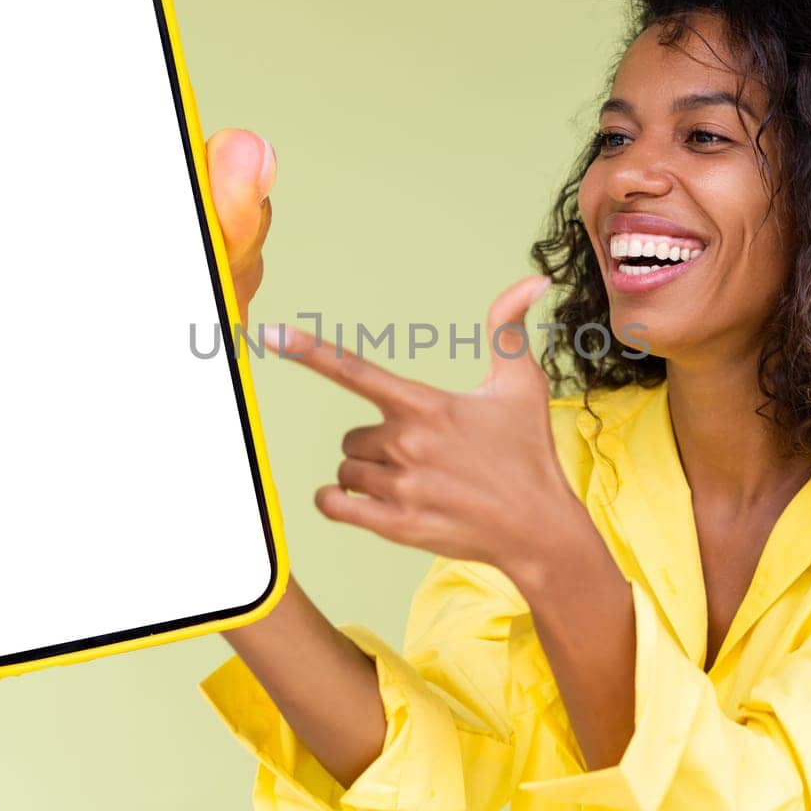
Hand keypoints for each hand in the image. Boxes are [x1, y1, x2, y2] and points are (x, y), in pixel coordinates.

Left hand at [262, 275, 593, 585]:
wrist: (540, 530)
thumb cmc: (529, 453)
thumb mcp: (523, 384)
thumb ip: (509, 329)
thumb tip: (535, 280)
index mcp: (427, 405)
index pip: (354, 371)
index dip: (308, 350)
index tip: (270, 334)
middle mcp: (408, 444)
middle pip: (352, 435)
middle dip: (376, 444)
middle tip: (421, 455)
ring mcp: (400, 487)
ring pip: (347, 470)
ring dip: (367, 474)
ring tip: (414, 482)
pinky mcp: (396, 526)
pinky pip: (335, 504)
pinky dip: (336, 500)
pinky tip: (359, 500)